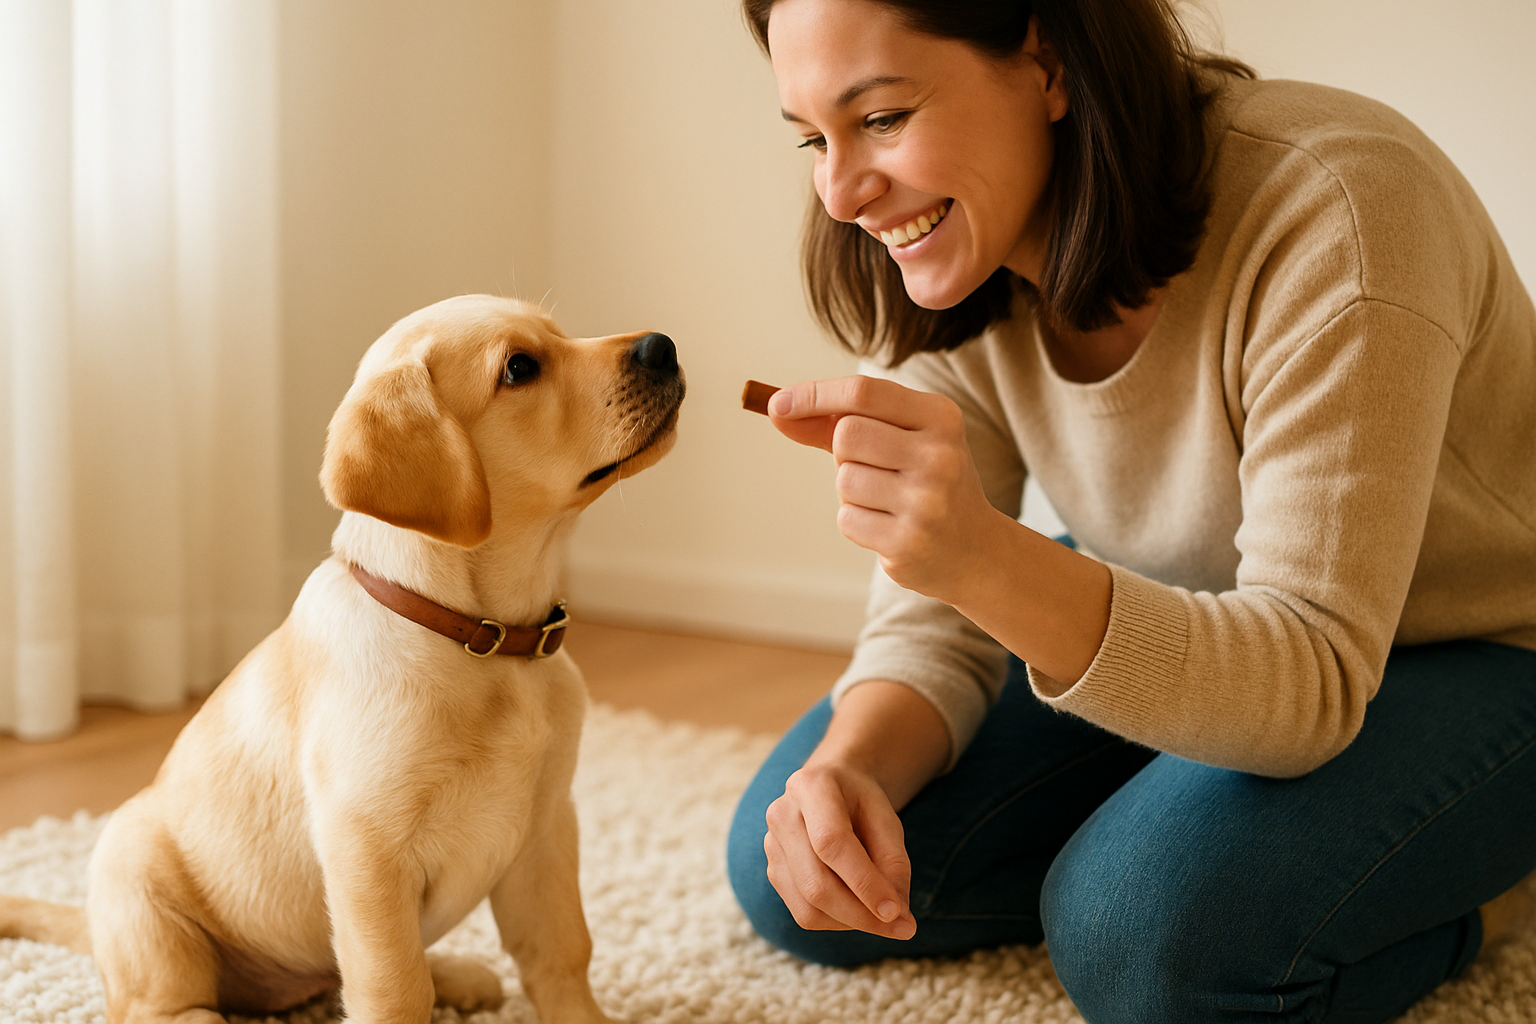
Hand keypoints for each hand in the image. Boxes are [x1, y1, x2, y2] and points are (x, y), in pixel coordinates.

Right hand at [763, 758, 917, 938]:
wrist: (830, 787)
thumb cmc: (861, 802)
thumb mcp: (887, 817)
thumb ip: (893, 862)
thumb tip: (897, 916)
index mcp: (811, 787)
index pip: (831, 843)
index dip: (864, 882)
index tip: (897, 911)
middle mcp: (782, 816)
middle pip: (816, 884)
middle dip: (863, 915)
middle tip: (903, 927)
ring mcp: (772, 846)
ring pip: (809, 907)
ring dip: (853, 922)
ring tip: (883, 916)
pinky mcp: (774, 871)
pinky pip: (804, 913)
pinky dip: (838, 921)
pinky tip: (859, 908)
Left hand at [768, 375, 1003, 602]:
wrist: (974, 549)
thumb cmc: (925, 482)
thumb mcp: (898, 439)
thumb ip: (837, 421)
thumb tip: (777, 409)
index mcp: (940, 417)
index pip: (863, 392)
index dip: (814, 395)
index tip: (778, 404)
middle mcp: (939, 455)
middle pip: (846, 435)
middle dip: (843, 453)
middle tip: (873, 468)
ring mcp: (926, 501)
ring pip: (844, 479)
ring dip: (851, 491)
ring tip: (887, 500)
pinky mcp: (908, 542)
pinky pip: (847, 518)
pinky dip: (857, 521)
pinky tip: (888, 526)